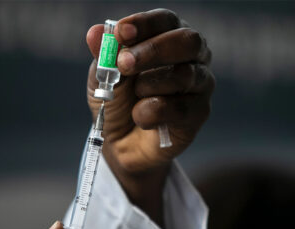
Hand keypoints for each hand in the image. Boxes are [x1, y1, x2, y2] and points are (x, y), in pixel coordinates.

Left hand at [86, 9, 214, 223]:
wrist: (121, 141)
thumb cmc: (117, 101)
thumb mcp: (102, 77)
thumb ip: (104, 55)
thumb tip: (95, 33)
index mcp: (167, 37)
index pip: (165, 20)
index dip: (145, 24)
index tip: (121, 32)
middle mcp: (191, 57)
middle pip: (187, 41)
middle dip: (152, 51)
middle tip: (124, 63)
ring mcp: (199, 84)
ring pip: (185, 75)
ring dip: (149, 85)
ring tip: (133, 96)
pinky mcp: (199, 112)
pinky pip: (182, 108)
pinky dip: (154, 112)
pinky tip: (141, 116)